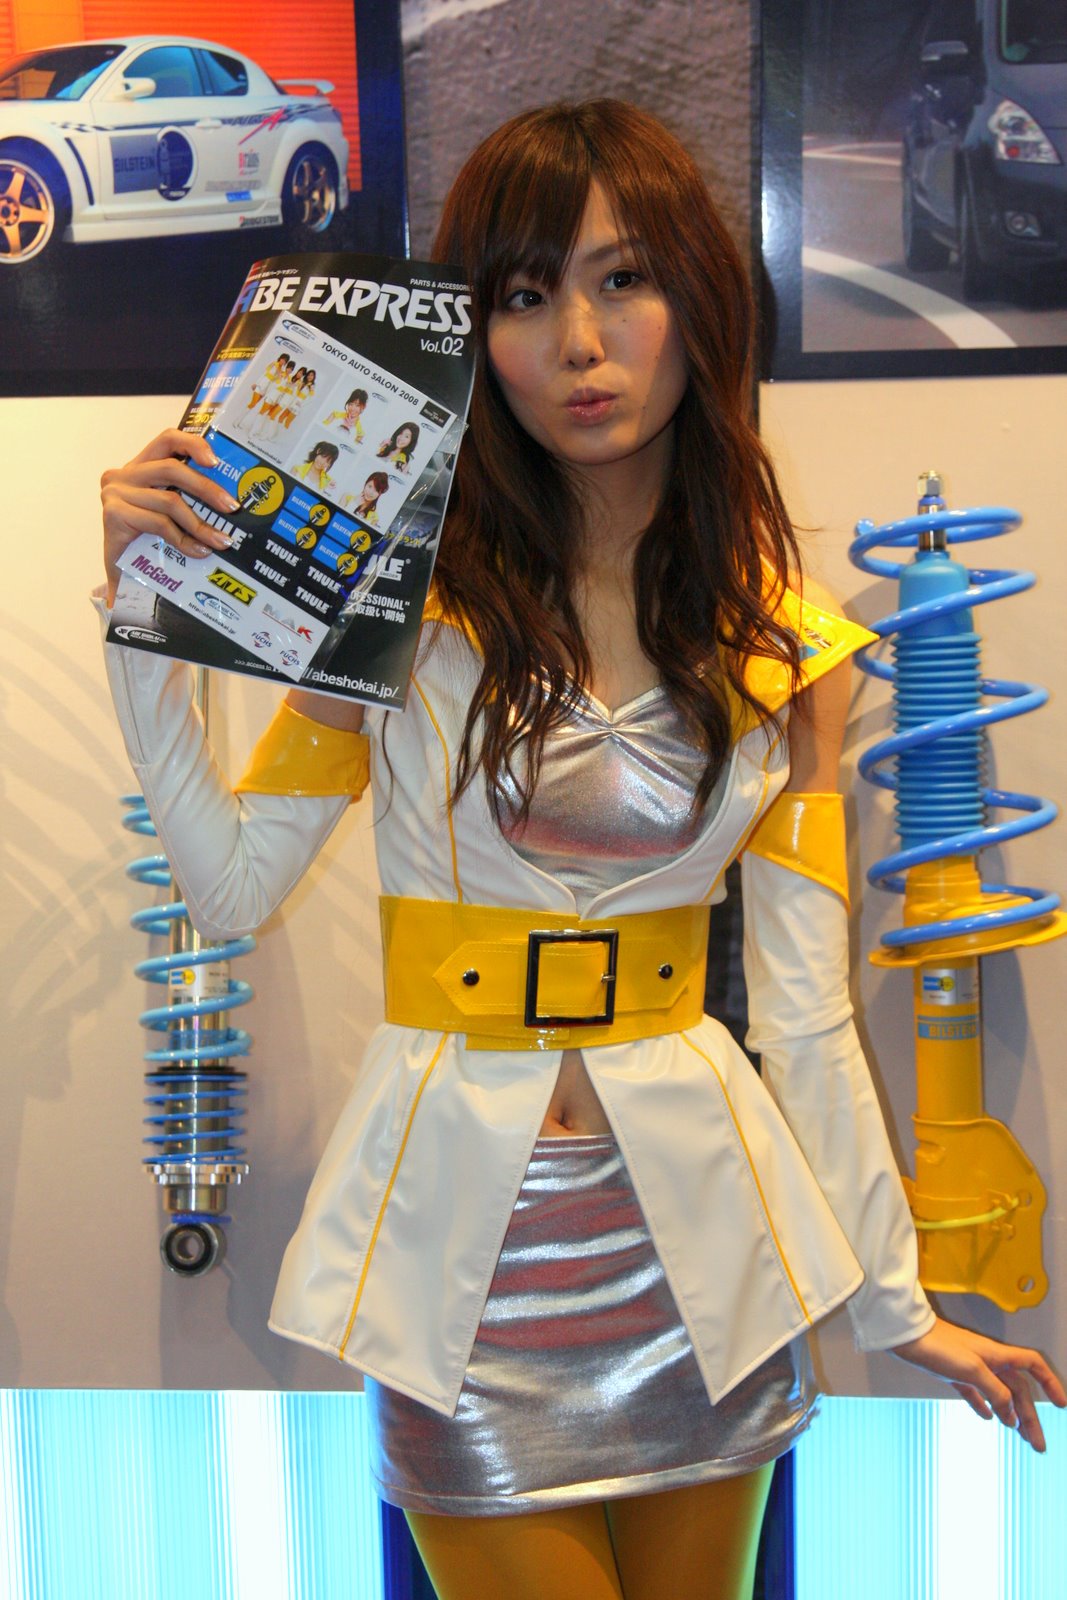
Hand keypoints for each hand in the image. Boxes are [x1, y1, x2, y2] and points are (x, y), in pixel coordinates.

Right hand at [100, 428, 238, 604]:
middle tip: (232, 507)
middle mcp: (123, 474)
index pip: (167, 439)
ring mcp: (115, 493)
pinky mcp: (113, 515)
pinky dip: (184, 539)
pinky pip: (159, 523)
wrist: (121, 577)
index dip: (193, 444)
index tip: (216, 463)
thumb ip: (186, 498)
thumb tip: (228, 500)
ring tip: (221, 540)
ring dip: (200, 524)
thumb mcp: (168, 514)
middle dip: (206, 488)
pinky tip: (199, 551)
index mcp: (140, 466)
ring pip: (169, 501)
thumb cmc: (147, 545)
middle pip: (171, 469)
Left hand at [892, 1315, 1065, 1451]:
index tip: (1061, 1406)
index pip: (1032, 1366)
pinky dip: (984, 1406)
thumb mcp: (972, 1370)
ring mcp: (971, 1368)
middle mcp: (988, 1361)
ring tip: (1020, 1437)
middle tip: (1038, 1446)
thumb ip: (995, 1391)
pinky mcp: (953, 1374)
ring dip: (1011, 1415)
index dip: (1049, 1383)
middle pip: (1017, 1390)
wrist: (905, 1335)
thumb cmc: (938, 1347)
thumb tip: (1012, 1415)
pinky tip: (989, 1419)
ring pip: (999, 1394)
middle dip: (1030, 1416)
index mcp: (996, 1356)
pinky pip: (976, 1393)